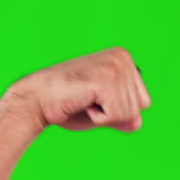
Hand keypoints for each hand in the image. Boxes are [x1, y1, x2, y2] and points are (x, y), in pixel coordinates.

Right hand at [3, 46, 151, 132]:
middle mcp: (122, 57)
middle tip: (89, 100)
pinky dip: (100, 118)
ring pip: (131, 113)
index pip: (144, 102)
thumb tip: (137, 122)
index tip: (95, 98)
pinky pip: (118, 116)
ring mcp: (115, 66)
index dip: (119, 111)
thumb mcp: (106, 111)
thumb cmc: (69, 105)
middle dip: (115, 114)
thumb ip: (126, 116)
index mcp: (125, 59)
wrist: (36, 100)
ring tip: (85, 100)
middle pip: (141, 107)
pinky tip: (83, 101)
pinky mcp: (106, 79)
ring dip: (106, 116)